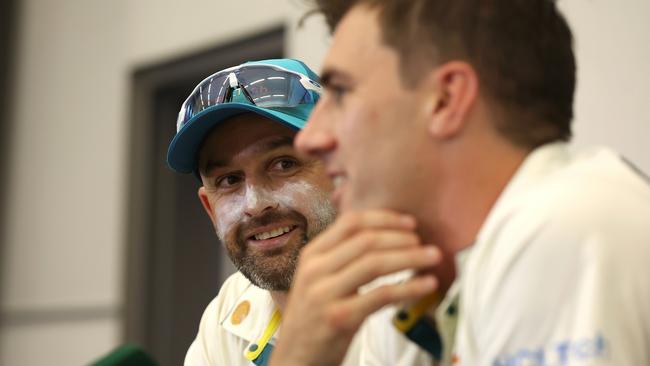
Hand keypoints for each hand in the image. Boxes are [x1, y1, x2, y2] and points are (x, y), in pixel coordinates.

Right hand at [270, 209, 440, 365]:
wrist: (295, 357)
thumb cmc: (314, 317)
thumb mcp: (318, 280)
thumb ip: (341, 258)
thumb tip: (385, 236)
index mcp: (311, 254)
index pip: (350, 223)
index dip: (384, 218)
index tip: (410, 223)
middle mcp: (315, 269)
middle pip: (366, 241)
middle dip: (401, 238)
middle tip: (425, 243)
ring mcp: (325, 293)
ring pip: (375, 263)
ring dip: (410, 258)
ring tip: (433, 257)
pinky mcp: (340, 318)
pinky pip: (382, 295)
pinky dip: (409, 287)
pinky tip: (427, 284)